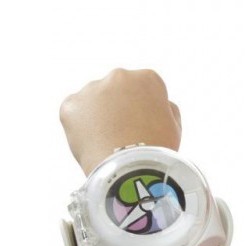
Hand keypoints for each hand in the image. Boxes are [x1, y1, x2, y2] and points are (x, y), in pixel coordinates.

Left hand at [60, 69, 181, 174]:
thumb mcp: (174, 125)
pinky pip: (75, 113)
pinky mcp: (71, 104)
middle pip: (118, 90)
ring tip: (107, 142)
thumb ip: (165, 108)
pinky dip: (80, 126)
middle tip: (123, 134)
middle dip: (119, 107)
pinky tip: (93, 142)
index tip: (144, 127)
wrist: (129, 169)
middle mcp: (118, 76)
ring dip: (99, 115)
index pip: (145, 89)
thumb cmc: (156, 150)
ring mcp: (92, 89)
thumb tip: (155, 105)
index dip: (145, 109)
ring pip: (95, 100)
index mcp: (147, 78)